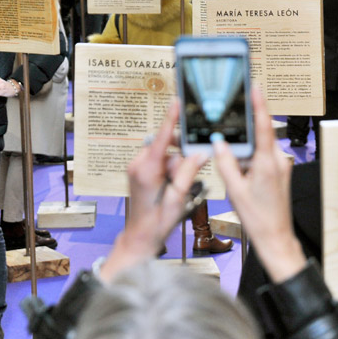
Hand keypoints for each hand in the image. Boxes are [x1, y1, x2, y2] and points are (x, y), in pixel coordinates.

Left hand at [99, 100, 208, 280]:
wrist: (140, 236)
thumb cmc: (157, 222)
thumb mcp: (178, 198)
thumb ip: (189, 173)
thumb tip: (200, 154)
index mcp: (147, 170)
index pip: (162, 138)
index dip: (170, 119)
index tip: (176, 102)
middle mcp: (139, 165)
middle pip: (166, 146)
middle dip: (179, 158)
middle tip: (182, 178)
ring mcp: (137, 167)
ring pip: (165, 154)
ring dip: (175, 166)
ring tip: (175, 187)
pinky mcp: (139, 171)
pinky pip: (160, 160)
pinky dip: (169, 168)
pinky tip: (171, 186)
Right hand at [214, 87, 304, 282]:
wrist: (276, 238)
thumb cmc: (258, 218)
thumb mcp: (235, 191)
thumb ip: (226, 164)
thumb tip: (219, 143)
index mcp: (267, 163)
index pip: (263, 126)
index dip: (259, 104)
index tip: (255, 87)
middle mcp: (277, 161)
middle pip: (260, 135)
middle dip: (245, 130)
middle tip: (233, 127)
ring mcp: (280, 167)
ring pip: (259, 149)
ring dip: (245, 152)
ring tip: (235, 168)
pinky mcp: (279, 174)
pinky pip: (262, 160)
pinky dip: (249, 161)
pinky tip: (241, 175)